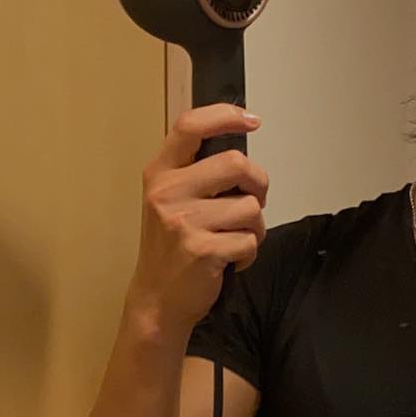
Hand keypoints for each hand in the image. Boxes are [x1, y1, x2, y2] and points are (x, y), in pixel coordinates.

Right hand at [129, 102, 268, 335]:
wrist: (157, 301)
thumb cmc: (171, 249)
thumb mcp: (169, 202)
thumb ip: (196, 174)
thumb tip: (242, 158)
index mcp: (160, 174)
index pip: (190, 127)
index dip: (224, 116)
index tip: (251, 120)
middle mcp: (168, 193)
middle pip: (236, 164)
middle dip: (258, 183)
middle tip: (253, 201)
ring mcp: (184, 222)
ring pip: (250, 207)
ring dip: (255, 227)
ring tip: (234, 239)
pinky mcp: (203, 250)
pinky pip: (249, 240)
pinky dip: (249, 253)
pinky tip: (231, 260)